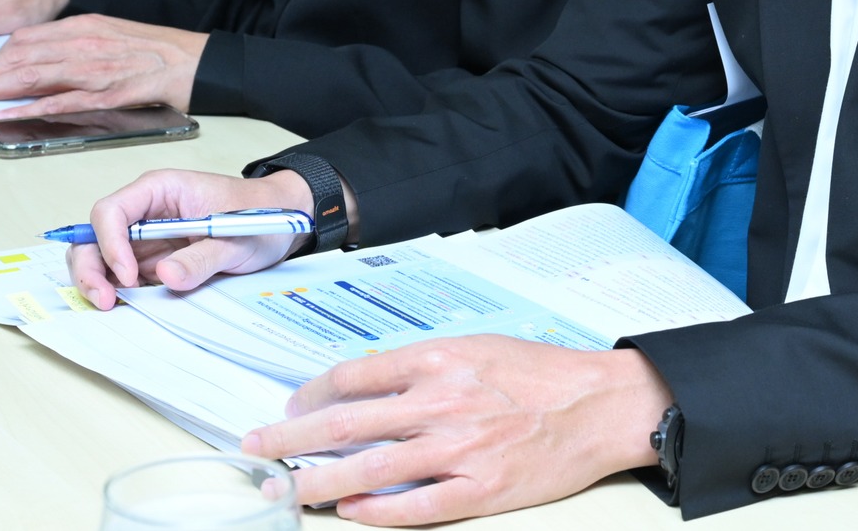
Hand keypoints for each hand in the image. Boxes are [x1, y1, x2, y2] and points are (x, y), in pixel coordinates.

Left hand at [0, 13, 204, 116]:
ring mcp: (97, 68)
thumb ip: (78, 43)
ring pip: (36, 75)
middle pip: (23, 55)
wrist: (198, 60)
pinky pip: (63, 101)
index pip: (27, 38)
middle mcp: (86, 42)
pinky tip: (8, 113)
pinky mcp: (110, 93)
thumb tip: (43, 59)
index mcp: (85, 25)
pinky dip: (31, 107)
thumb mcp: (112, 35)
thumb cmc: (158, 51)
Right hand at [66, 168, 312, 308]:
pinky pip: (124, 275)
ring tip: (112, 306)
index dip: (110, 243)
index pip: (112, 211)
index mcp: (160, 189)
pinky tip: (127, 306)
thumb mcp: (236, 238)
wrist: (281, 221)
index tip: (127, 275)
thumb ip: (201, 257)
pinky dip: (117, 291)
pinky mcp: (154, 259)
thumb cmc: (259, 215)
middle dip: (91, 267)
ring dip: (98, 281)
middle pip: (96, 235)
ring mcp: (147, 237)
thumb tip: (166, 276)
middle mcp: (146, 211)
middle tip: (103, 300)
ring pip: (102, 257)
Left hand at [242, 338, 673, 523]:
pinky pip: (413, 507)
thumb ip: (424, 365)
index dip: (312, 393)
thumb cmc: (542, 373)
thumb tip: (368, 385)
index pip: (354, 375)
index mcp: (440, 359)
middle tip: (257, 448)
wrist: (600, 405)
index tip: (291, 406)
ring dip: (316, 480)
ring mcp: (458, 450)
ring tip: (283, 488)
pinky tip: (348, 512)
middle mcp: (441, 401)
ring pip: (367, 468)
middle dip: (291, 437)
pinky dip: (374, 511)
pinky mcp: (480, 490)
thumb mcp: (478, 346)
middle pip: (345, 422)